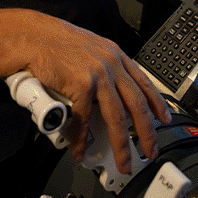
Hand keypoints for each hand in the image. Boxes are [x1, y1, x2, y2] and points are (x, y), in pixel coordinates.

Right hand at [21, 14, 172, 174]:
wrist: (34, 36)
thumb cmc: (56, 42)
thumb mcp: (91, 48)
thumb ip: (103, 67)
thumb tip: (108, 94)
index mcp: (115, 55)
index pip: (143, 82)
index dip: (157, 104)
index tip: (164, 119)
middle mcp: (111, 64)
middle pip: (137, 104)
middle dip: (147, 133)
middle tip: (150, 150)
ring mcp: (98, 74)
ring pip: (117, 118)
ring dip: (120, 145)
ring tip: (122, 162)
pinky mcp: (81, 85)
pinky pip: (84, 120)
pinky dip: (81, 139)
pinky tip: (80, 149)